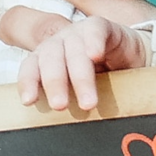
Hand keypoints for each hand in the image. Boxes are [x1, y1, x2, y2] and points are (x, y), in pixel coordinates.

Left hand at [8, 11, 140, 111]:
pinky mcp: (100, 26)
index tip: (29, 101)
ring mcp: (78, 32)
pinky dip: (93, 42)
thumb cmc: (99, 78)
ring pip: (74, 50)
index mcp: (46, 58)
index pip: (31, 67)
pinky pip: (95, 31)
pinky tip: (95, 56)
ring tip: (88, 102)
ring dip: (80, 76)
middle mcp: (59, 43)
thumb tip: (60, 130)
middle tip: (60, 106)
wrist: (127, 56)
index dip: (28, 82)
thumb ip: (67, 101)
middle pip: (50, 59)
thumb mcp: (77, 91)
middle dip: (54, 83)